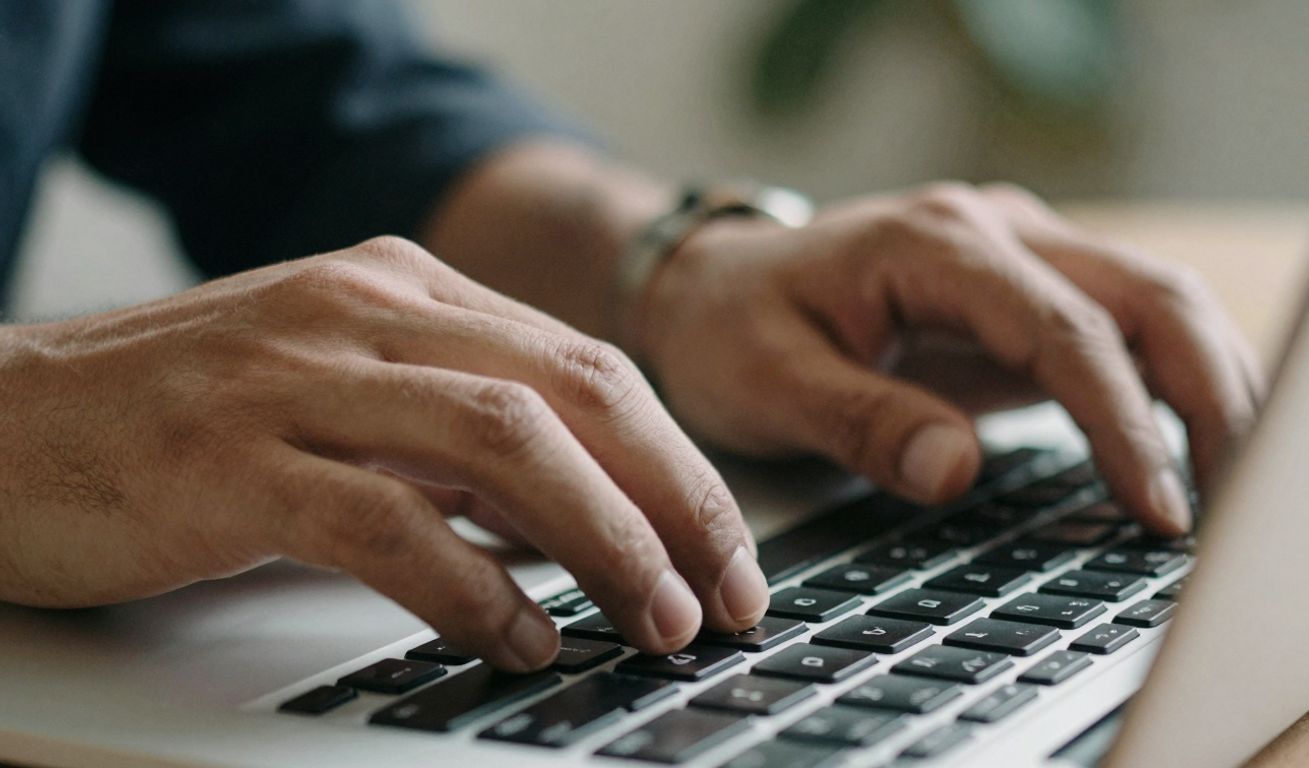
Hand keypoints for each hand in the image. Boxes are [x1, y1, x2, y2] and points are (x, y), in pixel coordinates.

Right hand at [0, 237, 768, 669]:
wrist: (0, 424)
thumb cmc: (183, 419)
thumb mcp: (344, 396)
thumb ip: (455, 437)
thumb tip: (579, 511)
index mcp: (405, 288)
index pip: (588, 369)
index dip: (678, 463)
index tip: (729, 547)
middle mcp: (365, 314)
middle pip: (575, 394)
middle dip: (673, 500)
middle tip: (726, 593)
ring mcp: (297, 379)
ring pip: (505, 445)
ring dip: (603, 539)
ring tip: (653, 620)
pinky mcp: (232, 460)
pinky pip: (389, 523)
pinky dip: (473, 588)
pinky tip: (521, 638)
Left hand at [634, 183, 1263, 534]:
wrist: (712, 288)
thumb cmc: (730, 329)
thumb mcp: (769, 382)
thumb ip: (861, 422)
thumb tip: (956, 471)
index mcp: (931, 245)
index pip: (1063, 328)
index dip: (1121, 421)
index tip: (1156, 507)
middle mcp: (993, 234)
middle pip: (1149, 296)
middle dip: (1211, 396)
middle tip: (1233, 504)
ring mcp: (1017, 258)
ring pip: (1157, 305)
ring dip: (1210, 389)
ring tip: (1232, 488)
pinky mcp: (1024, 297)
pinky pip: (1124, 333)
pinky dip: (1170, 389)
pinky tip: (1190, 453)